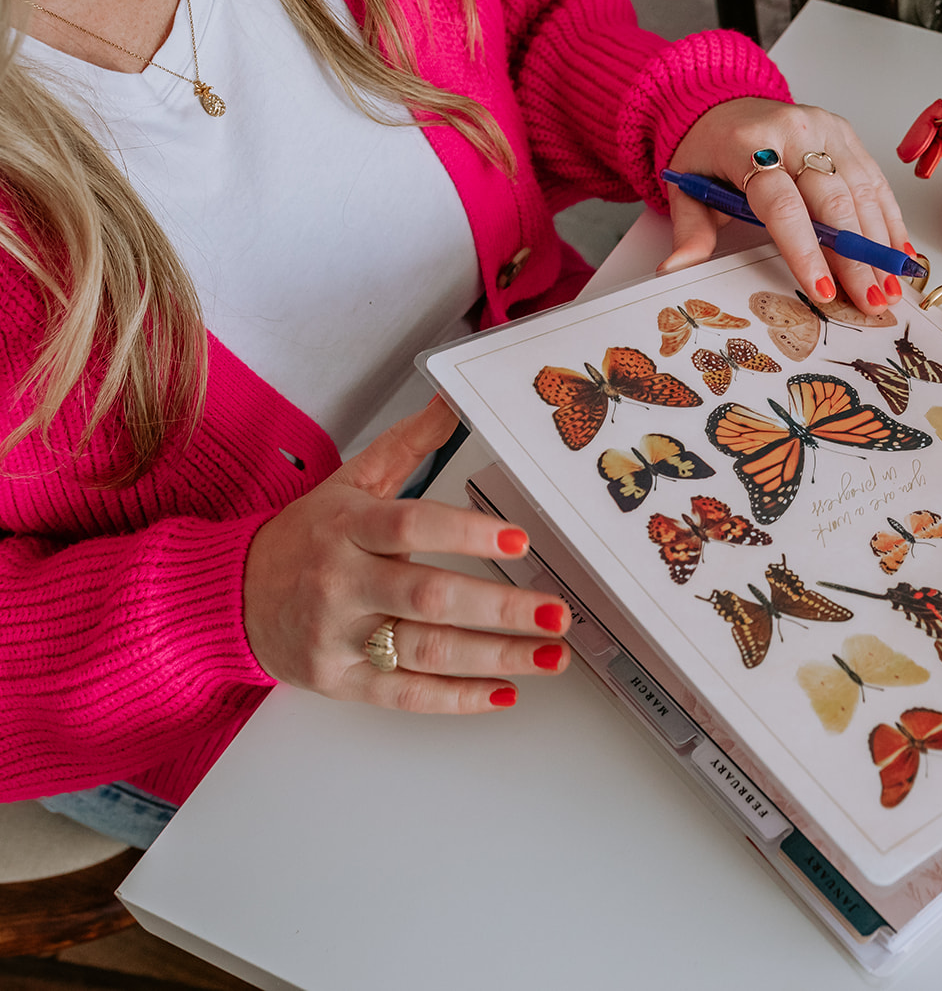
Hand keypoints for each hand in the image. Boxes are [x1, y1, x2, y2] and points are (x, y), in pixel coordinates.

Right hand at [243, 397, 568, 712]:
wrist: (229, 596)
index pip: (411, 526)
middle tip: (557, 613)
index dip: (467, 533)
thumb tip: (452, 398)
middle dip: (500, 609)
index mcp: (348, 525)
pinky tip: (506, 691)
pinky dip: (459, 698)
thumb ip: (406, 444)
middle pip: (428, 598)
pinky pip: (406, 696)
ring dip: (496, 657)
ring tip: (551, 655)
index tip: (520, 539)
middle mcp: (342, 582)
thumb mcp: (349, 482)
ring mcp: (338, 637)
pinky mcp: (339, 682)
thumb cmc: (305, 537)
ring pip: (426, 652)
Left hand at [661, 97, 912, 314]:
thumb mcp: (688, 190)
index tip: (823, 290)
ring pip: (862, 191)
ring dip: (880, 245)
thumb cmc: (710, 153)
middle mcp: (793, 131)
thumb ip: (690, 231)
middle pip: (832, 200)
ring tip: (891, 288)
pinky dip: (889, 218)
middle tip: (871, 301)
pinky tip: (898, 253)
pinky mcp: (846, 133)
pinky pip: (874, 180)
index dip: (806, 250)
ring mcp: (825, 129)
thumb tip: (675, 269)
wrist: (722, 103)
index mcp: (749, 144)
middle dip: (856, 258)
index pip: (783, 204)